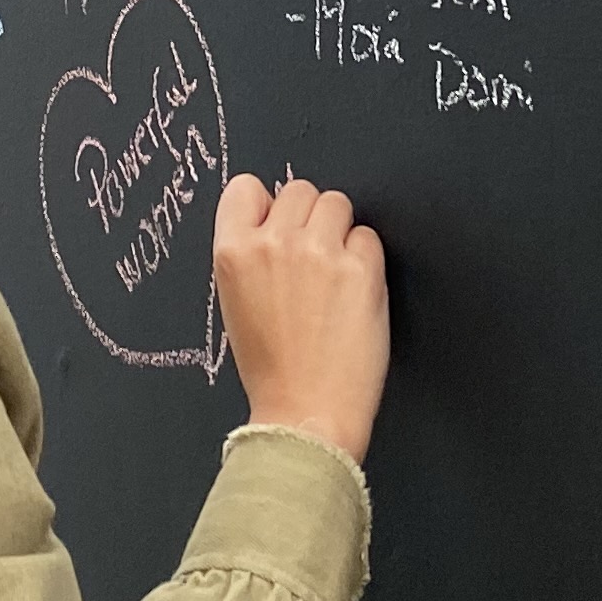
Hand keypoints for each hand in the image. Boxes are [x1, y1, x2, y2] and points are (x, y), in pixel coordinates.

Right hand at [216, 172, 390, 464]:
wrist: (304, 413)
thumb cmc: (271, 366)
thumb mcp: (236, 301)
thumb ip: (251, 254)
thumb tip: (278, 219)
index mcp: (233, 252)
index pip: (247, 187)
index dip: (268, 206)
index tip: (279, 230)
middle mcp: (274, 243)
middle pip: (300, 189)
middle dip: (310, 219)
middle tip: (313, 263)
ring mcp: (318, 252)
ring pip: (337, 203)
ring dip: (340, 232)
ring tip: (334, 277)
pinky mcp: (360, 269)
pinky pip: (369, 237)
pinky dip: (366, 260)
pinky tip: (354, 295)